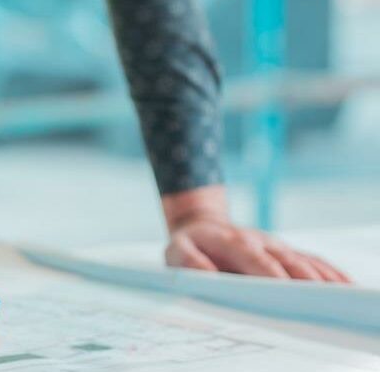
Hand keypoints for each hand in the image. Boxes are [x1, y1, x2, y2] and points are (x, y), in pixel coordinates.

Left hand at [163, 186, 350, 282]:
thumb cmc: (189, 243)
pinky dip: (328, 272)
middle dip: (303, 278)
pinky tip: (345, 284)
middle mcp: (259, 242)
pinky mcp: (284, 252)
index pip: (254, 257)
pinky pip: (311, 260)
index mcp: (232, 241)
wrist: (200, 224)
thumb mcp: (176, 249)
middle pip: (286, 260)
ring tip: (340, 293)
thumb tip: (206, 274)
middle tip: (319, 297)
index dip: (270, 273)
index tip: (284, 288)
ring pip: (303, 260)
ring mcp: (275, 246)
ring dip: (322, 276)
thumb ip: (188, 261)